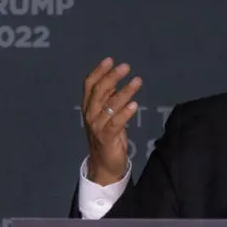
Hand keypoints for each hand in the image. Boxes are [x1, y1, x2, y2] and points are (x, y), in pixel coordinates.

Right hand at [82, 57, 142, 184]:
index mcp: (89, 107)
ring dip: (125, 91)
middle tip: (126, 67)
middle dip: (112, 77)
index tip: (110, 60)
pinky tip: (134, 104)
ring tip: (137, 81)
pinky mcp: (106, 138)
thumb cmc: (107, 138)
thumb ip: (108, 100)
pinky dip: (125, 113)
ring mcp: (97, 126)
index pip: (89, 85)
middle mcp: (90, 115)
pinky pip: (116, 123)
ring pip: (109, 105)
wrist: (103, 166)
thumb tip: (115, 80)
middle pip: (99, 91)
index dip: (99, 71)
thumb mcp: (107, 116)